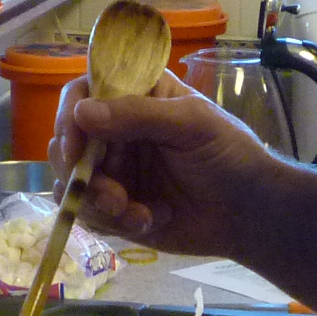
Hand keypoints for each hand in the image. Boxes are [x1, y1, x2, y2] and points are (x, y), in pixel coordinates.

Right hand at [49, 69, 287, 257]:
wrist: (249, 214)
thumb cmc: (229, 156)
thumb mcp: (192, 124)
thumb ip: (138, 115)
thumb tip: (82, 113)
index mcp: (136, 97)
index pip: (84, 93)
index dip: (70, 117)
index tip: (75, 148)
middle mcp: (117, 131)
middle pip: (67, 142)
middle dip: (81, 173)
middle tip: (111, 197)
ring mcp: (115, 170)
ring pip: (72, 182)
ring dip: (97, 203)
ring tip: (135, 215)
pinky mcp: (117, 207)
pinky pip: (89, 213)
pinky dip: (112, 223)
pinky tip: (149, 222)